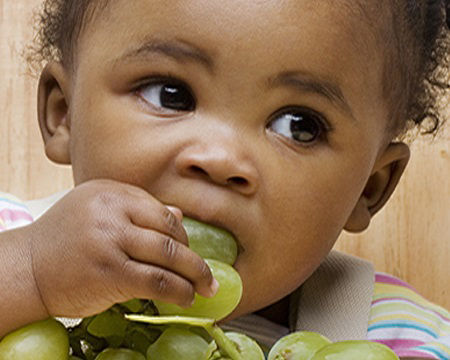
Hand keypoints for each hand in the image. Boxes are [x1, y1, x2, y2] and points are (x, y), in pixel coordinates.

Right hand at [26, 179, 216, 318]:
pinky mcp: (110, 271)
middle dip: (193, 255)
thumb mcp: (96, 212)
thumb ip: (136, 211)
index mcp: (111, 192)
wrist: (25, 269)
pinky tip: (186, 297)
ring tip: (204, 287)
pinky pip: (157, 280)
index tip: (189, 249)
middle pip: (169, 231)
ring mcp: (111, 240)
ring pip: (168, 255)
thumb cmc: (64, 241)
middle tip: (206, 272)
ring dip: (194, 274)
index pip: (160, 210)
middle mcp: (112, 211)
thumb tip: (178, 214)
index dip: (180, 233)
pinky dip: (178, 291)